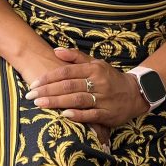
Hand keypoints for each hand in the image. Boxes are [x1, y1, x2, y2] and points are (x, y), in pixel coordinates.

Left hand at [25, 47, 148, 143]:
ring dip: (57, 102)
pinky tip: (63, 115)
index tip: (34, 83)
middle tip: (30, 95)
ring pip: (77, 99)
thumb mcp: (96, 63)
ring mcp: (103, 99)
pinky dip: (77, 115)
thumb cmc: (109, 78)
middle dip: (48, 90)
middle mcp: (98, 83)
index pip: (67, 71)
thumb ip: (76, 57)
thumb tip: (56, 50)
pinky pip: (90, 115)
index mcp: (93, 69)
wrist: (135, 93)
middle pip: (68, 85)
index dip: (49, 77)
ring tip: (40, 104)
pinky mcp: (107, 114)